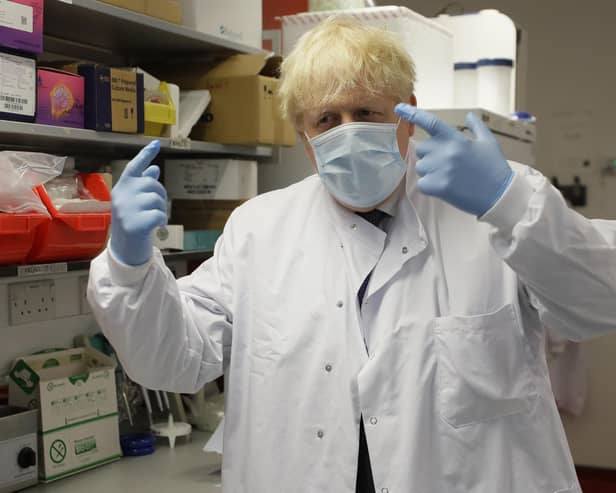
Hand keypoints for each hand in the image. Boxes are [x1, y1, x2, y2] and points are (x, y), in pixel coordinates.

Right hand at [109, 140, 167, 265]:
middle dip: (160, 195)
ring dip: (161, 209)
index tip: (157, 143)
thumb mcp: (136, 202)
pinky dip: (162, 220)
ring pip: (157, 198)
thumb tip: (154, 169)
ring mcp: (126, 209)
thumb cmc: (133, 223)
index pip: (134, 167)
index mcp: (121, 188)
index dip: (146, 154)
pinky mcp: (134, 223)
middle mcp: (121, 195)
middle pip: (152, 183)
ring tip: (154, 219)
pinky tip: (157, 227)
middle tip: (156, 208)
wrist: (125, 250)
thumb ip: (144, 185)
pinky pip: (159, 214)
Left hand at [395, 104, 512, 215]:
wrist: (499, 195)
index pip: (430, 122)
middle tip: (447, 164)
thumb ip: (477, 127)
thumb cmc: (494, 168)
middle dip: (430, 155)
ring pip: (420, 167)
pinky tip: (445, 187)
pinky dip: (430, 186)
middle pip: (421, 149)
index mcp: (456, 138)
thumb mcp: (488, 142)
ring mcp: (440, 169)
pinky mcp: (437, 186)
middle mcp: (445, 151)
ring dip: (430, 171)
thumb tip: (469, 115)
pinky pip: (422, 183)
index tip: (398, 108)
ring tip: (449, 176)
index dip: (412, 114)